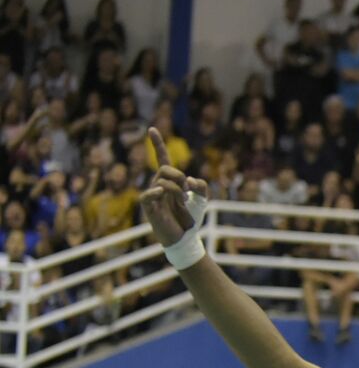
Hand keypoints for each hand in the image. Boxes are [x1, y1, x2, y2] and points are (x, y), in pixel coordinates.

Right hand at [139, 128, 208, 246]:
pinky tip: (162, 191)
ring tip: (182, 202)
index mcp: (170, 181)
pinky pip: (148, 195)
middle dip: (179, 176)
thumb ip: (201, 186)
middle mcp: (158, 185)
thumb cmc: (191, 219)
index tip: (151, 129)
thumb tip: (189, 179)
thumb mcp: (203, 200)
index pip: (162, 158)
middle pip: (164, 168)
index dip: (157, 144)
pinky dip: (156, 191)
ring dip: (177, 190)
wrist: (186, 238)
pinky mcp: (149, 208)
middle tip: (187, 192)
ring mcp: (153, 196)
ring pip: (162, 180)